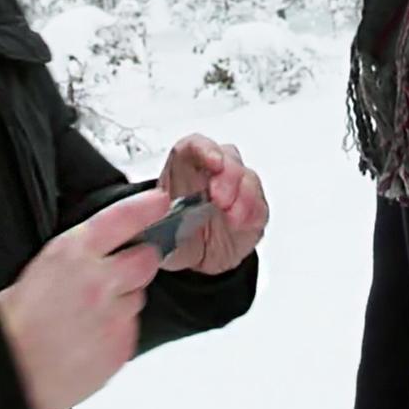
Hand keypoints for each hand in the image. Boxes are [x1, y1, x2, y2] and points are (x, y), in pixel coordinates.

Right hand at [0, 187, 171, 408]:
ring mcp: (114, 316)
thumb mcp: (32, 272)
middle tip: (118, 273)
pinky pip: (130, 330)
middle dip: (138, 262)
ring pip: (138, 298)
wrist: (10, 371)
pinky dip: (116, 332)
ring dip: (123, 301)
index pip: (122, 218)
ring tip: (90, 315)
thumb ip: (70, 259)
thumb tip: (89, 255)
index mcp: (71, 254)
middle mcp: (99, 281)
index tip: (159, 202)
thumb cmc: (12, 326)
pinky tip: (89, 338)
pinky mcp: (121, 346)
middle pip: (146, 259)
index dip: (145, 207)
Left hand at [155, 133, 268, 275]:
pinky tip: (239, 224)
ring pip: (247, 177)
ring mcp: (236, 190)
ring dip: (243, 195)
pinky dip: (252, 213)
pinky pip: (260, 204)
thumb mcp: (156, 233)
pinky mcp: (254, 210)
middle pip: (227, 156)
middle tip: (220, 198)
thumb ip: (154, 223)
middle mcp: (212, 174)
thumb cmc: (176, 238)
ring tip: (230, 217)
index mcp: (184, 171)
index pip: (194, 146)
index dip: (205, 148)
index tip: (214, 162)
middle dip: (228, 175)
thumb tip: (149, 217)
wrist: (197, 262)